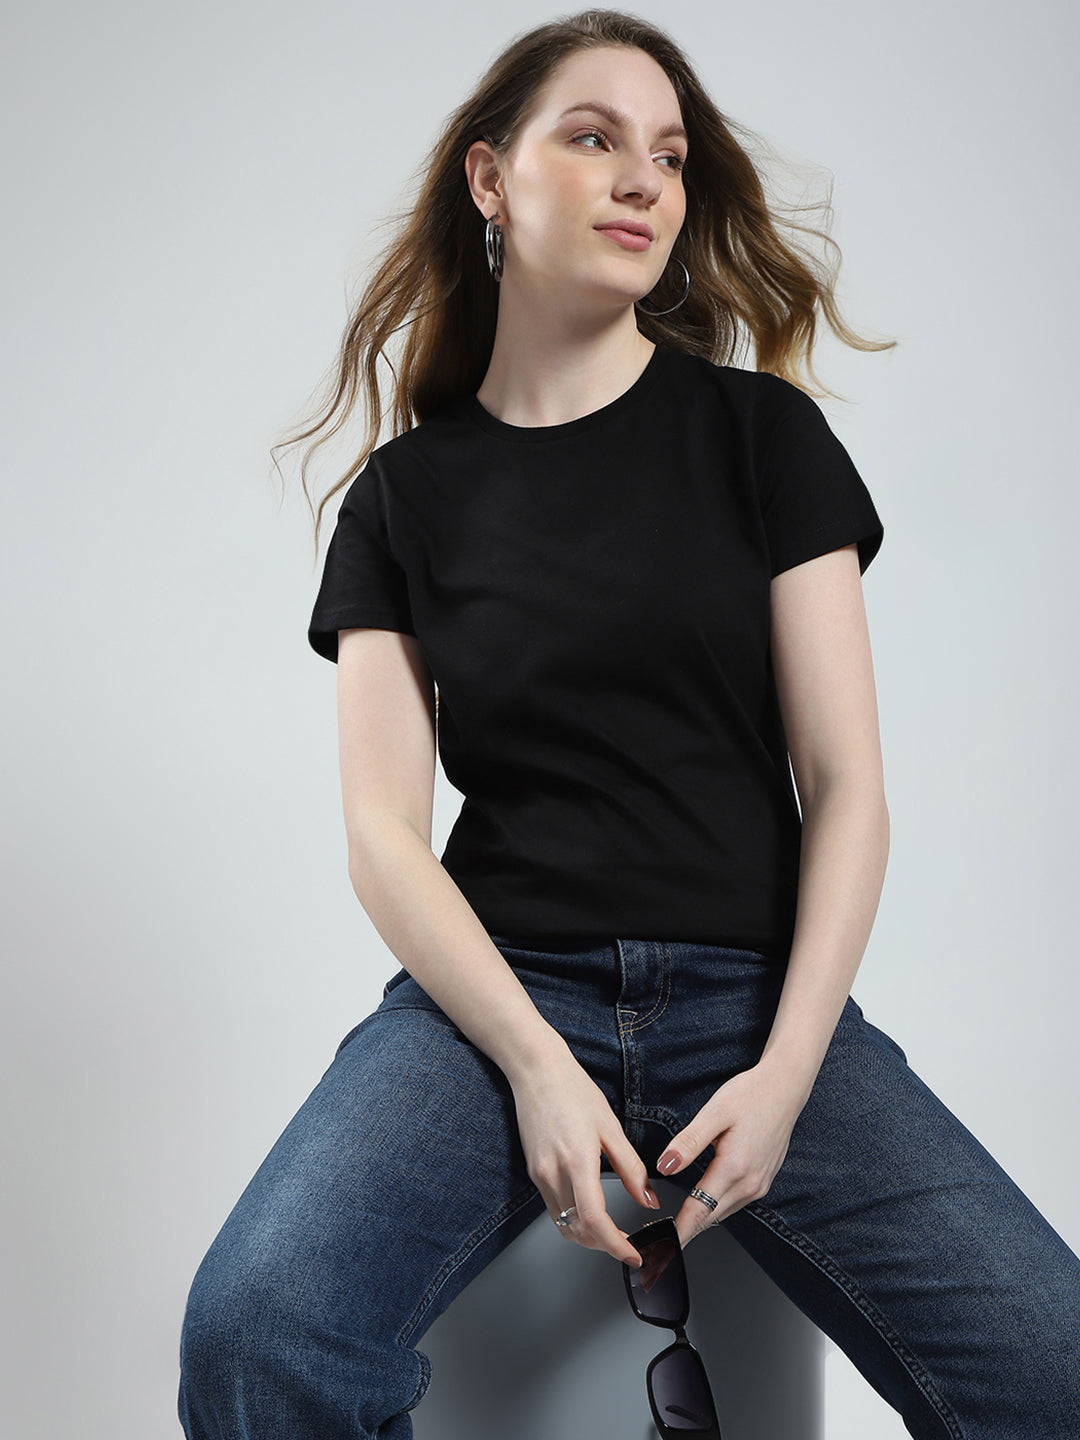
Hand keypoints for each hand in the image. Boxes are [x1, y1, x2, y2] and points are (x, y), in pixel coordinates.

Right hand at [509, 1045, 660, 1266]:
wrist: (536, 1070)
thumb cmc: (573, 1090)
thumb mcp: (611, 1127)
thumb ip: (631, 1168)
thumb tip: (648, 1199)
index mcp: (577, 1161)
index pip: (594, 1220)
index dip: (615, 1245)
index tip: (632, 1254)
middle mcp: (553, 1173)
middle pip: (577, 1231)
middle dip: (604, 1246)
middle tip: (627, 1246)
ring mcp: (540, 1174)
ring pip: (563, 1225)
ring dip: (588, 1237)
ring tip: (611, 1233)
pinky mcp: (534, 1172)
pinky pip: (554, 1208)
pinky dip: (573, 1220)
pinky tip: (589, 1212)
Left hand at [656, 1059, 811, 1248]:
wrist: (785, 1088)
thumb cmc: (751, 1095)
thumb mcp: (714, 1113)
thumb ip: (688, 1142)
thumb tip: (665, 1166)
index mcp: (735, 1168)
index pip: (700, 1211)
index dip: (679, 1232)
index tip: (663, 1248)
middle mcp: (751, 1182)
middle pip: (710, 1217)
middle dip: (685, 1231)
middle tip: (660, 1243)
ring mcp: (760, 1184)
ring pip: (723, 1212)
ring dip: (700, 1221)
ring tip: (676, 1228)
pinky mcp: (763, 1180)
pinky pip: (734, 1202)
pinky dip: (716, 1208)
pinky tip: (703, 1204)